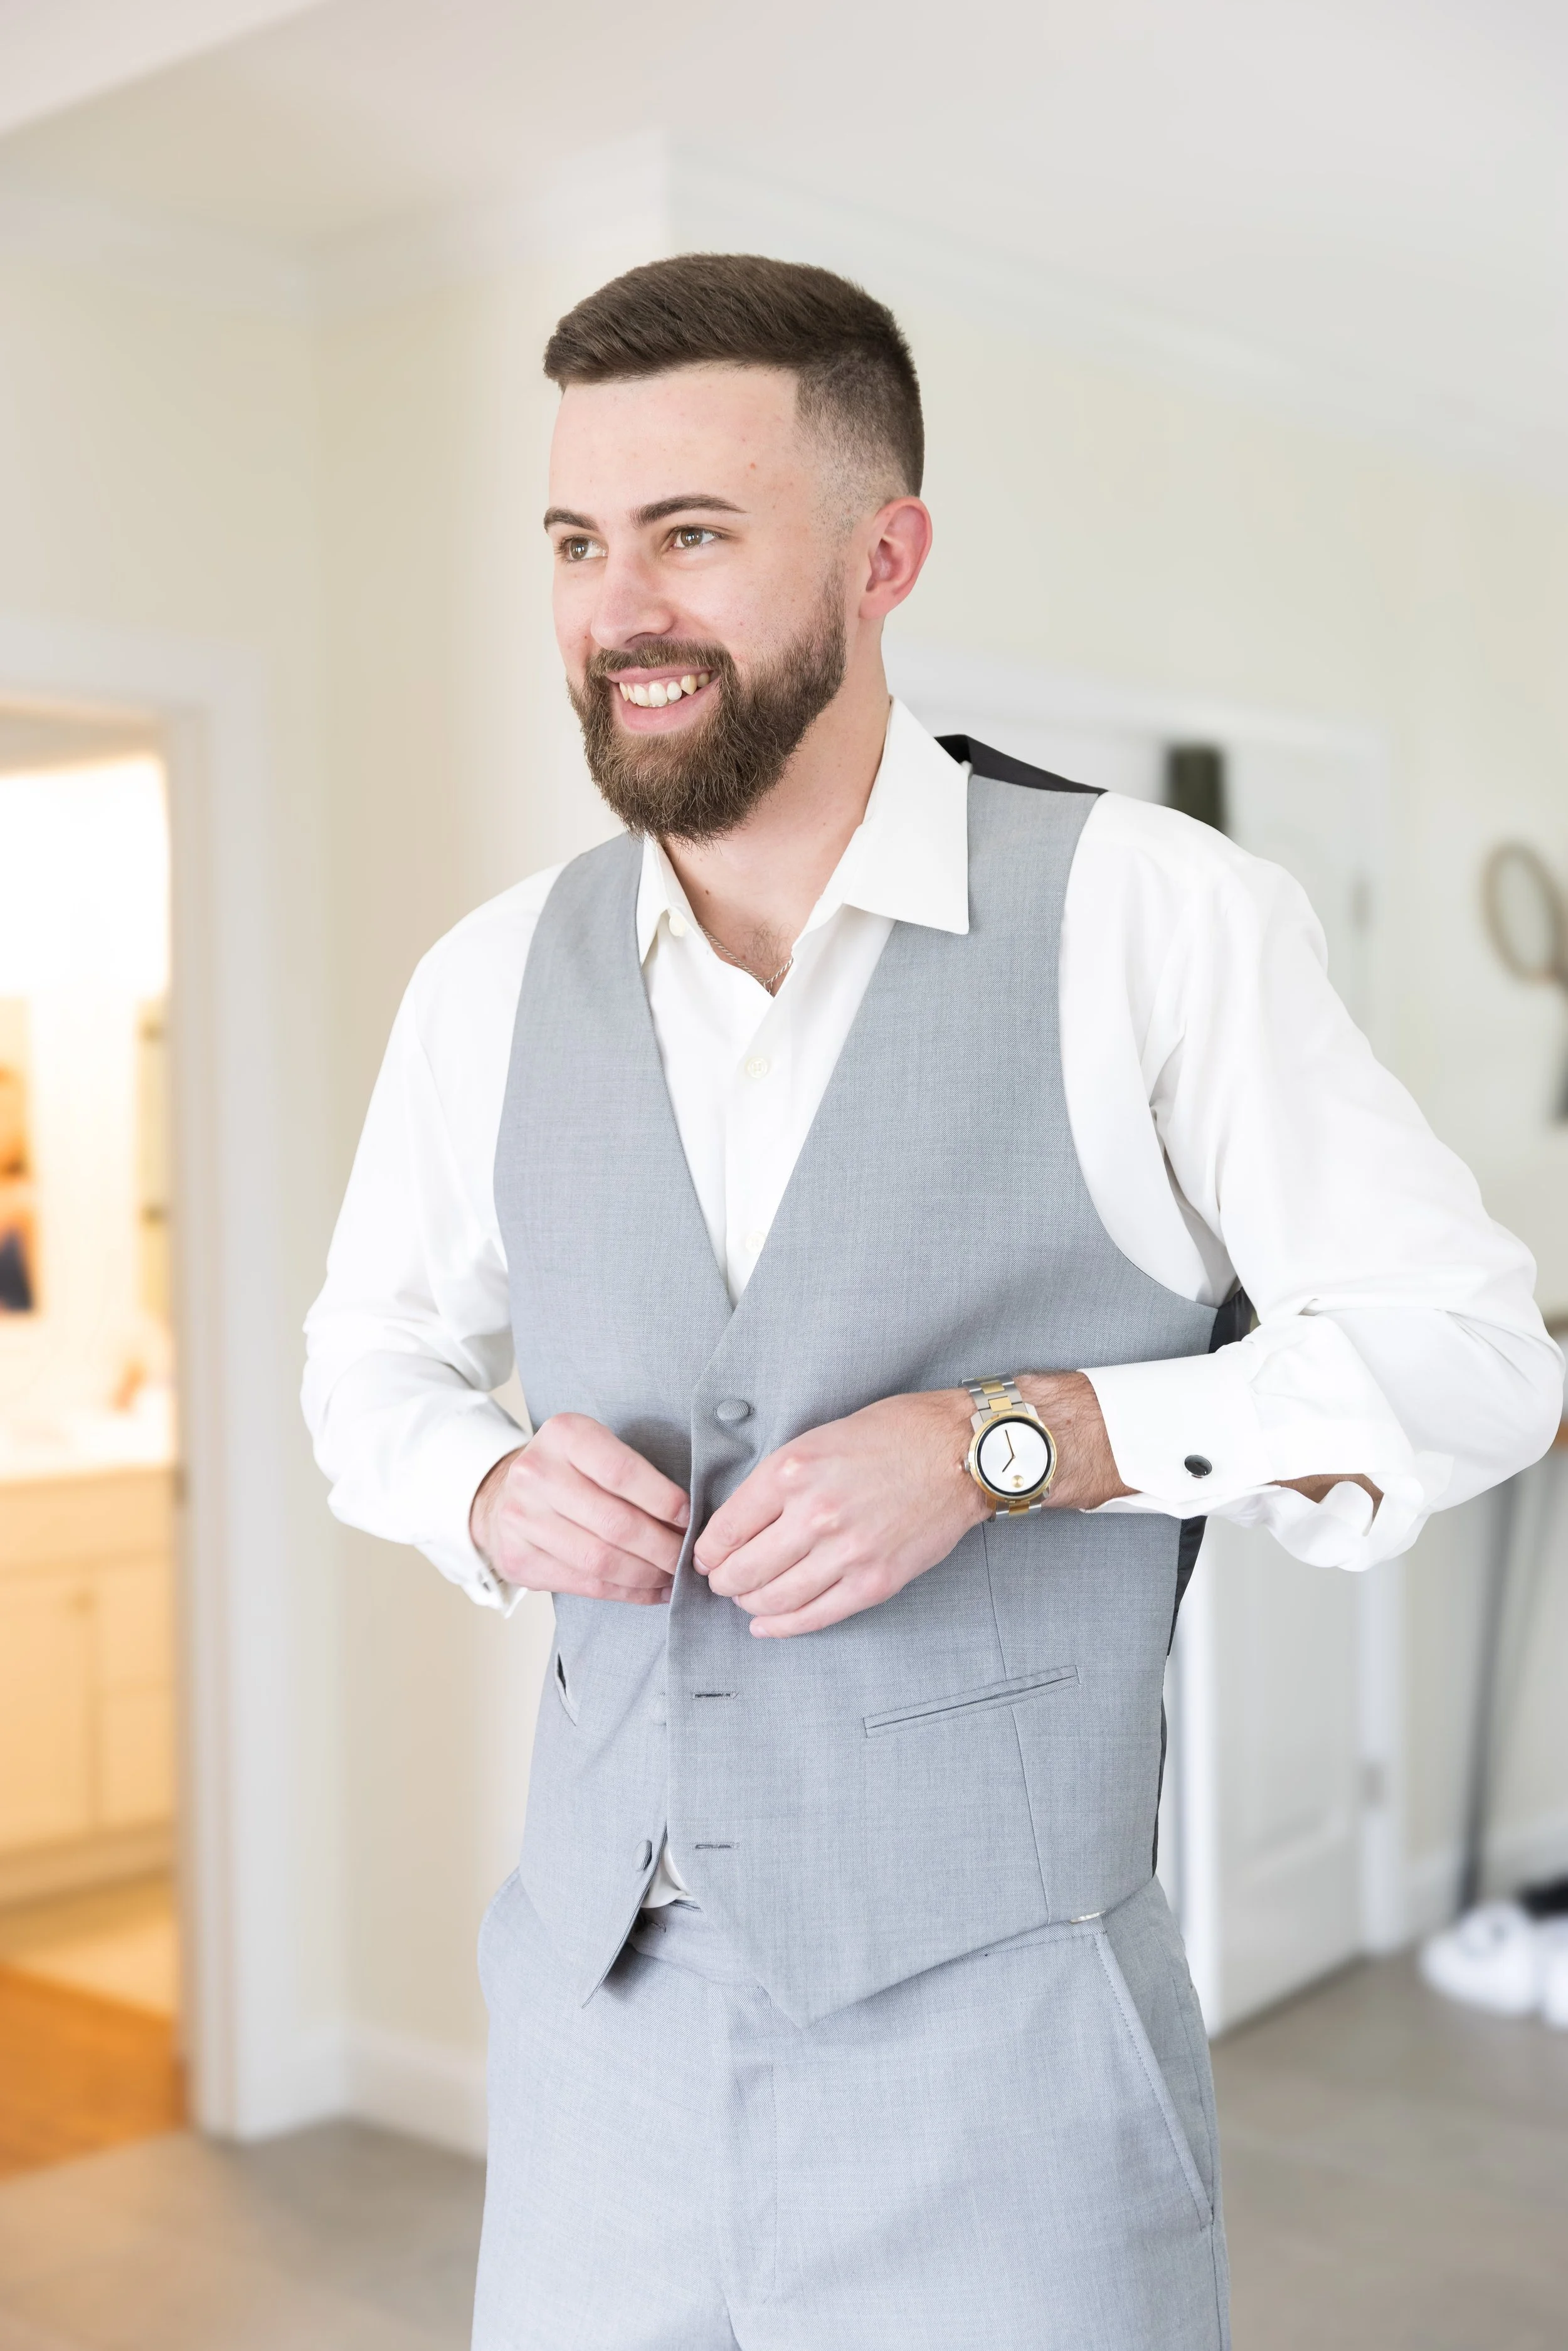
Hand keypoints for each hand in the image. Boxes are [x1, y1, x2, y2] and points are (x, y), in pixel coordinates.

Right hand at [470, 1415, 688, 1601]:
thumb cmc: (567, 1472)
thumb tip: (686, 1519)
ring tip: (674, 1578)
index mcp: (563, 1435)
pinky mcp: (518, 1558)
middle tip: (688, 1558)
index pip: (621, 1471)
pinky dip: (626, 1593)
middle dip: (662, 1547)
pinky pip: (584, 1584)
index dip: (663, 1500)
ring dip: (647, 1575)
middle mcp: (536, 1474)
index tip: (689, 1518)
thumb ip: (633, 1473)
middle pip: (614, 1522)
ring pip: (600, 1560)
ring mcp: (521, 1519)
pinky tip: (651, 1591)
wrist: (503, 1496)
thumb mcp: (595, 1449)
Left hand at [692, 1372, 1128, 1639]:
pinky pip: (815, 1615)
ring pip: (773, 1597)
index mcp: (791, 1472)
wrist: (961, 1453)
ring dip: (750, 1603)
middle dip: (723, 1582)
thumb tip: (742, 1520)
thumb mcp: (818, 1437)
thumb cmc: (894, 1434)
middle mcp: (812, 1514)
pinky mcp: (873, 1580)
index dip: (708, 1551)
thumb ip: (779, 1480)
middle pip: (743, 1570)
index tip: (705, 1558)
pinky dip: (783, 1626)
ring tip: (746, 1598)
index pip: (725, 1529)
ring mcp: (845, 1552)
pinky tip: (767, 1624)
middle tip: (722, 1582)